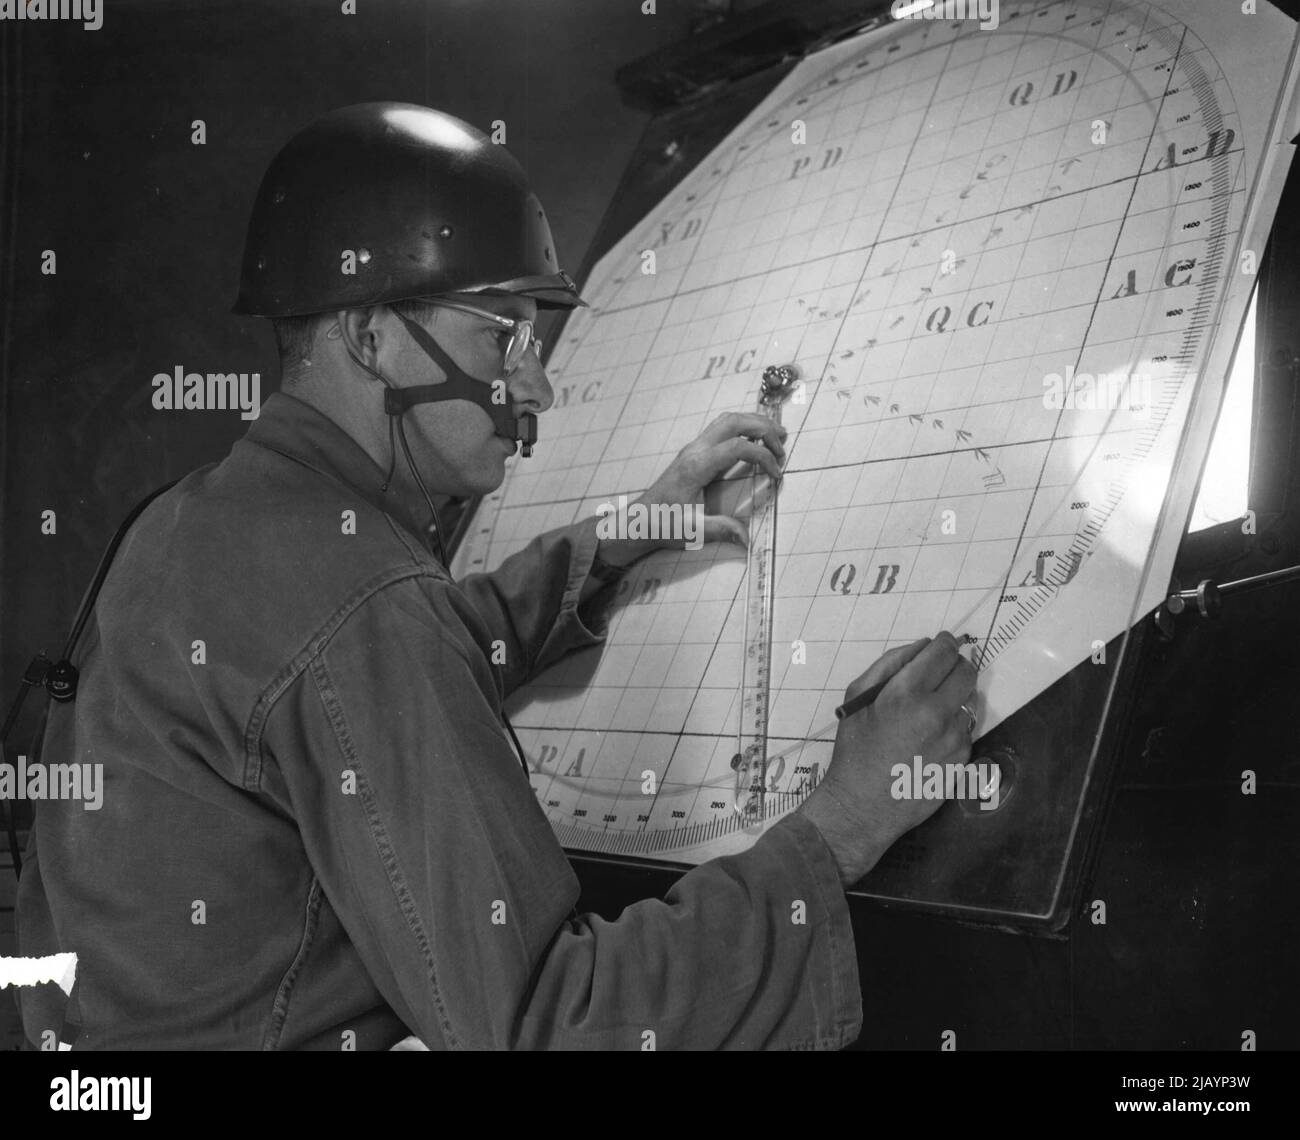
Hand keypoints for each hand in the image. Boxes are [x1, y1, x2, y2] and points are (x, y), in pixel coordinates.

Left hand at [630, 412, 787, 549]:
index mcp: (696, 466)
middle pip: (733, 422)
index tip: (776, 475)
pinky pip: (720, 429)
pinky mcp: (694, 452)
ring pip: (726, 421)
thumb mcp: (693, 531)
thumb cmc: (662, 524)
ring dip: (753, 423)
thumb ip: (722, 530)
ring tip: (776, 435)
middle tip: (783, 443)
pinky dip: (742, 428)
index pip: (738, 447)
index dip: (763, 457)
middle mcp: (694, 451)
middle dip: (763, 429)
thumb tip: (747, 539)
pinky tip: (754, 440)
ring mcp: (693, 448)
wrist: (640, 520)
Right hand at [799, 631, 977, 887]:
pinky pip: (967, 729)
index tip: (942, 644)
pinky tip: (930, 738)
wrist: (864, 805)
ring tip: (929, 712)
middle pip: (967, 671)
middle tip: (939, 674)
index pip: (944, 651)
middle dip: (955, 666)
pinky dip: (954, 726)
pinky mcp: (964, 759)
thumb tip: (922, 647)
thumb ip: (889, 664)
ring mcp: (955, 737)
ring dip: (955, 698)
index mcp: (907, 693)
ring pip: (970, 700)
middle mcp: (937, 712)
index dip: (944, 643)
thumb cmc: (855, 749)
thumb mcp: (858, 698)